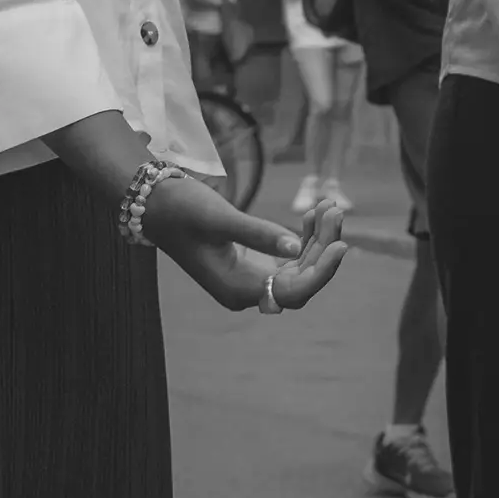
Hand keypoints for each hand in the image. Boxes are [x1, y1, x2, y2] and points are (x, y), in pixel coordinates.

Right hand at [143, 174, 348, 311]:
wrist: (157, 205)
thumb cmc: (183, 210)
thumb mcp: (221, 219)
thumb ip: (257, 233)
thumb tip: (296, 247)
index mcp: (237, 289)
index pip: (292, 292)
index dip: (321, 273)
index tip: (341, 245)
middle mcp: (247, 290)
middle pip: (301, 279)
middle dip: (323, 246)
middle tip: (334, 208)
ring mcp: (252, 277)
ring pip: (300, 266)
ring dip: (318, 238)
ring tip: (328, 204)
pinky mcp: (255, 262)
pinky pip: (291, 256)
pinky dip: (306, 236)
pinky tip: (314, 212)